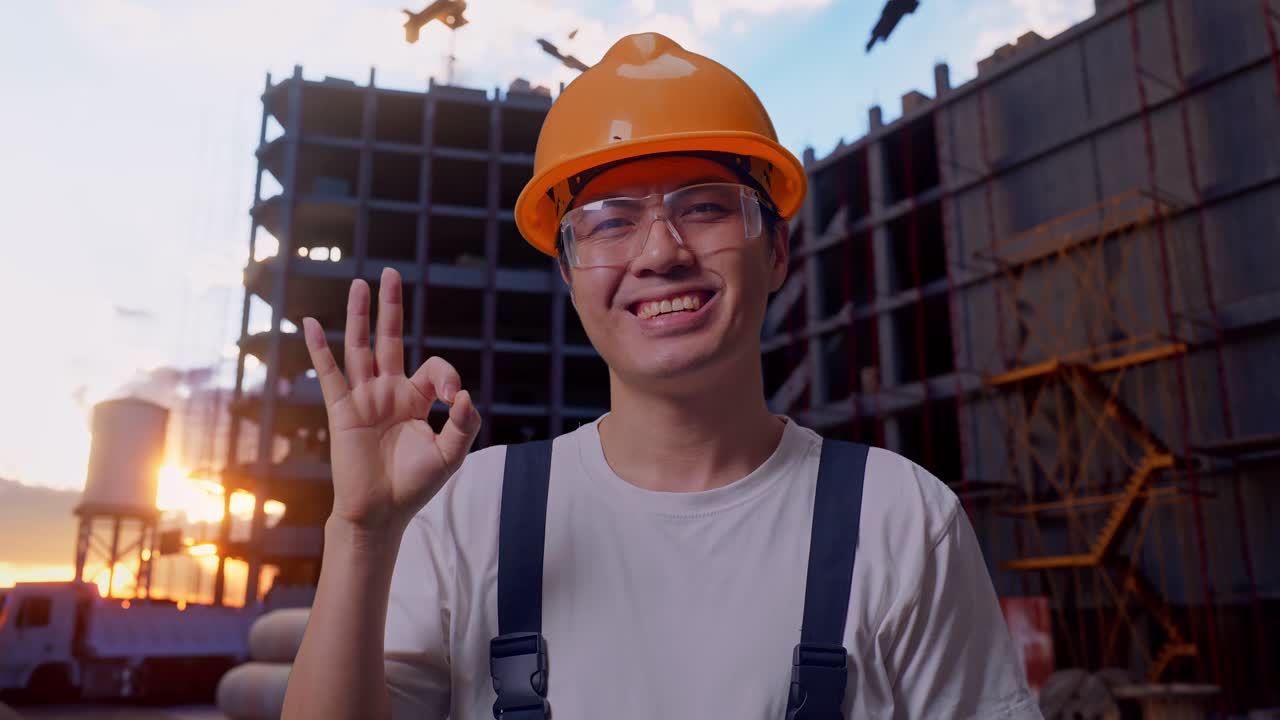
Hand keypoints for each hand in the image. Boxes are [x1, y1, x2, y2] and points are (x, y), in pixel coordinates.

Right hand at [303, 267, 481, 533]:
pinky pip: (330, 374)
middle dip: (392, 307)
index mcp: (416, 399)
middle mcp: (389, 392)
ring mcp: (364, 398)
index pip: (434, 368)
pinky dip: (319, 348)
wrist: (380, 513)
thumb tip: (466, 395)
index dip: (447, 376)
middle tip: (392, 273)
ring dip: (360, 316)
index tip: (454, 397)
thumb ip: (464, 425)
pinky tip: (309, 323)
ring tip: (360, 283)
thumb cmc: (415, 485)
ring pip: (360, 347)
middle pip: (390, 339)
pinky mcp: (343, 411)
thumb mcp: (450, 455)